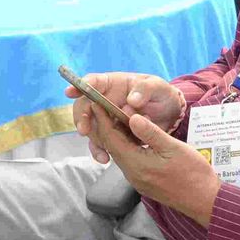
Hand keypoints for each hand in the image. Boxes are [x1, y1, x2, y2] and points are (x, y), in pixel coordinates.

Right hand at [68, 72, 185, 163]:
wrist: (169, 115)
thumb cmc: (161, 94)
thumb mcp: (158, 87)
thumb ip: (146, 89)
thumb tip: (132, 100)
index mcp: (113, 84)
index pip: (93, 81)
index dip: (80, 85)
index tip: (70, 92)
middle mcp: (104, 100)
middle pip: (84, 106)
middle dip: (82, 117)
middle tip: (84, 129)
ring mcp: (106, 118)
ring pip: (90, 127)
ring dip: (92, 139)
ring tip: (102, 150)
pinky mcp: (111, 134)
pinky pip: (100, 143)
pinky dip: (100, 151)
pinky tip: (105, 158)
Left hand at [96, 110, 221, 225]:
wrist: (204, 200)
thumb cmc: (192, 172)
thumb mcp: (173, 148)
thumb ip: (150, 133)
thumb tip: (131, 117)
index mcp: (136, 164)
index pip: (111, 139)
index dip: (103, 120)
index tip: (96, 103)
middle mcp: (132, 174)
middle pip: (112, 147)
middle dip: (107, 126)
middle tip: (105, 106)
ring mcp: (137, 180)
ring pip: (121, 154)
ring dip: (117, 136)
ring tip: (118, 117)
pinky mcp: (144, 182)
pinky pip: (129, 161)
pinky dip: (127, 146)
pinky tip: (134, 136)